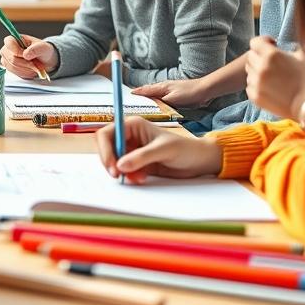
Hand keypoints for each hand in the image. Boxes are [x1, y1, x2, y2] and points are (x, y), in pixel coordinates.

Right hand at [0, 35, 56, 79]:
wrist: (44, 61)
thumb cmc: (43, 51)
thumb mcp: (44, 48)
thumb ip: (36, 49)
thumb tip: (25, 54)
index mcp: (15, 39)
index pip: (9, 43)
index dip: (18, 51)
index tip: (28, 56)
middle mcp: (8, 48)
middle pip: (11, 58)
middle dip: (25, 63)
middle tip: (35, 63)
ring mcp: (7, 59)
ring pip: (13, 67)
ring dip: (26, 69)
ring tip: (34, 66)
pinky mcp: (9, 68)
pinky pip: (15, 73)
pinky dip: (25, 73)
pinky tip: (30, 69)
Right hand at [95, 117, 222, 182]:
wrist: (198, 161)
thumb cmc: (185, 148)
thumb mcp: (163, 150)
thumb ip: (141, 157)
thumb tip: (120, 165)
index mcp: (133, 125)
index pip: (108, 134)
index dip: (105, 149)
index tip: (112, 166)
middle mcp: (130, 136)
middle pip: (107, 149)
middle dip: (111, 163)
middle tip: (118, 176)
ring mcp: (133, 151)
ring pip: (115, 162)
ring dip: (122, 172)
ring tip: (138, 177)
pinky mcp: (137, 164)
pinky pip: (125, 171)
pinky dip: (129, 177)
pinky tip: (142, 178)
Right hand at [132, 76, 214, 107]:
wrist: (204, 90)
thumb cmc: (189, 92)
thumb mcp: (173, 99)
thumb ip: (161, 102)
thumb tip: (150, 104)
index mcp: (161, 87)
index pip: (145, 90)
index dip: (137, 92)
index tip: (128, 94)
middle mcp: (164, 88)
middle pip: (149, 91)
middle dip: (140, 95)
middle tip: (132, 100)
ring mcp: (170, 92)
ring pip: (155, 95)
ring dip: (149, 99)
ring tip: (142, 104)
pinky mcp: (175, 96)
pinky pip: (162, 99)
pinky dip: (157, 102)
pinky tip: (158, 106)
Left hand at [244, 36, 304, 119]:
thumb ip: (300, 40)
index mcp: (272, 55)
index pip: (255, 42)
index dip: (263, 43)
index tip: (271, 46)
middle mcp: (261, 67)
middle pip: (251, 56)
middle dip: (260, 57)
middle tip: (273, 63)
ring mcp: (256, 83)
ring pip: (249, 72)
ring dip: (258, 71)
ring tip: (274, 77)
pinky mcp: (255, 96)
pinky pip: (250, 86)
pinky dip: (257, 85)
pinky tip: (271, 88)